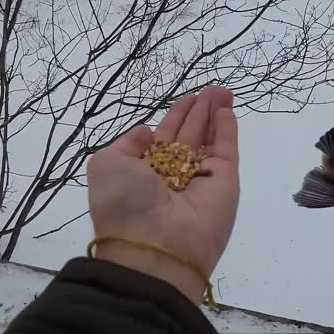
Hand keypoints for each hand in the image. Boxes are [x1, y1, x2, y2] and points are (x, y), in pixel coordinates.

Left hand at [86, 86, 239, 304]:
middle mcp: (173, 176)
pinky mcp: (225, 183)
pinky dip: (228, 130)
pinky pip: (227, 151)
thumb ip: (126, 144)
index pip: (164, 139)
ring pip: (209, 140)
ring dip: (215, 114)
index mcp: (145, 173)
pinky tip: (226, 110)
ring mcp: (201, 179)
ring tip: (221, 91)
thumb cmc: (124, 202)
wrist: (154, 245)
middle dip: (199, 112)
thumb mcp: (105, 165)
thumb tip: (148, 133)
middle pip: (190, 136)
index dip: (175, 117)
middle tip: (210, 89)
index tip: (187, 98)